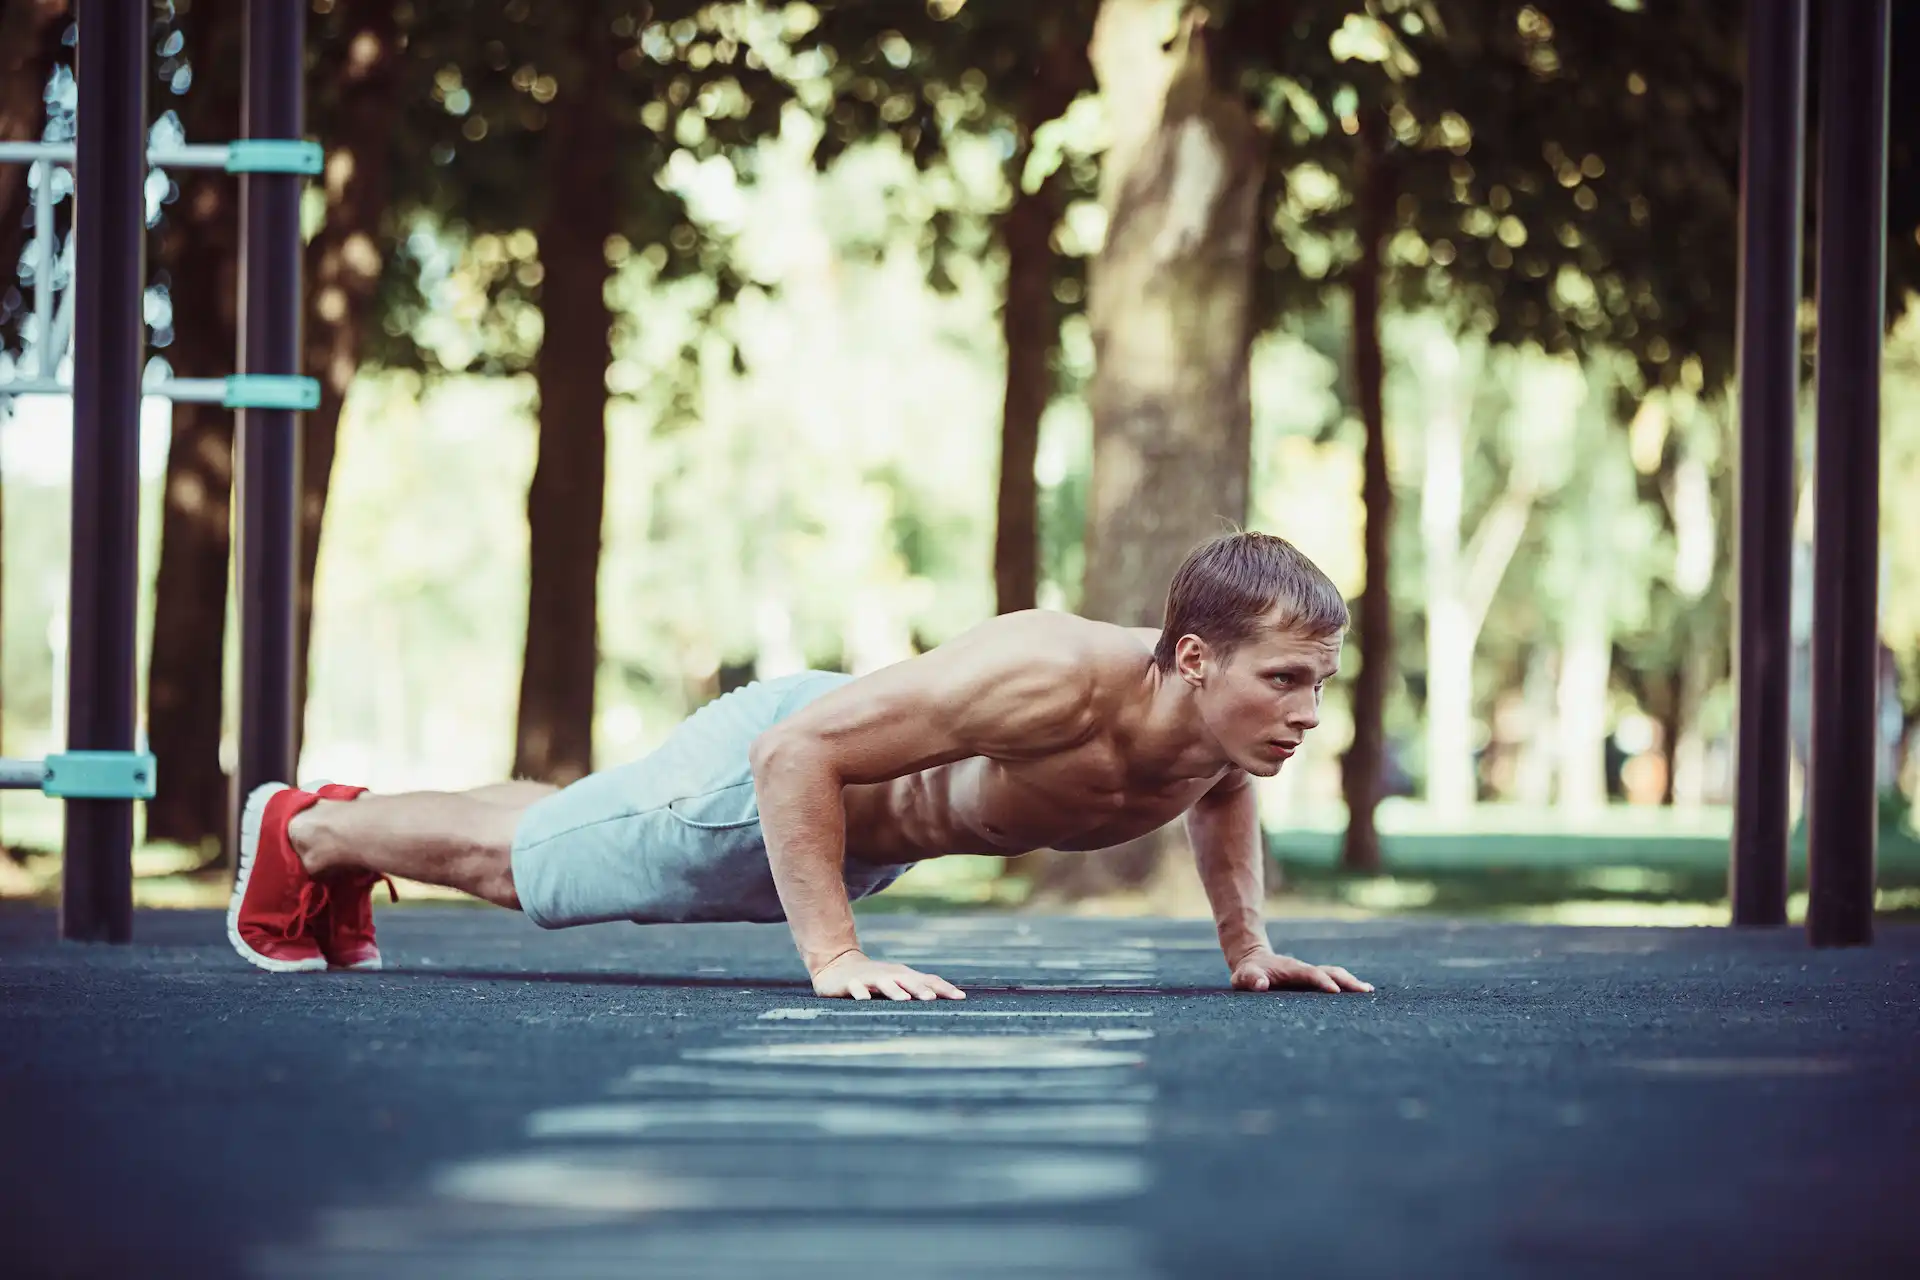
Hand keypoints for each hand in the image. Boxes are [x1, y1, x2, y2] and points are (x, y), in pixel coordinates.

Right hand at [812, 950, 966, 1000]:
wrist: (839, 966)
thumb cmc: (876, 979)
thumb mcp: (898, 983)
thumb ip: (919, 990)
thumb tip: (951, 1001)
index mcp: (905, 976)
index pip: (929, 980)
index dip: (944, 988)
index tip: (960, 998)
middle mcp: (891, 975)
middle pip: (909, 980)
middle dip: (921, 989)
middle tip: (933, 999)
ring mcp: (871, 978)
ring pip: (885, 983)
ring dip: (895, 990)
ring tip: (904, 999)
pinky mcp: (851, 983)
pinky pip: (856, 988)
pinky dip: (861, 993)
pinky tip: (865, 1000)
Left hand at [1230, 948, 1371, 993]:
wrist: (1254, 960)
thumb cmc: (1248, 973)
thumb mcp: (1243, 976)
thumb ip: (1250, 979)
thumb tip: (1260, 984)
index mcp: (1291, 969)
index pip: (1310, 974)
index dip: (1322, 982)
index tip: (1336, 991)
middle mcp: (1305, 969)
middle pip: (1330, 971)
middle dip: (1347, 981)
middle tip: (1365, 991)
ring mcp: (1310, 973)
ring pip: (1335, 974)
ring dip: (1351, 982)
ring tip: (1368, 992)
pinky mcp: (1313, 979)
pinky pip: (1334, 979)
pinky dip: (1347, 985)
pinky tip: (1361, 993)